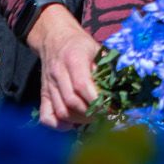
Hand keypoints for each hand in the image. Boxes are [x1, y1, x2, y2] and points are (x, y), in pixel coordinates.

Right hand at [26, 5, 99, 128]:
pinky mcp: (43, 94)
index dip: (97, 100)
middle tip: (105, 115)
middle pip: (72, 101)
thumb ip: (107, 67)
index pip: (82, 85)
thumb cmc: (80, 45)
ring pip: (61, 110)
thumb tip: (120, 89)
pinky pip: (46, 116)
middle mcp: (58, 73)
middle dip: (91, 113)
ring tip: (93, 118)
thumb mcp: (96, 49)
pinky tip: (71, 125)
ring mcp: (48, 85)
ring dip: (79, 120)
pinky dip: (58, 125)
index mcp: (73, 59)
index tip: (111, 108)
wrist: (55, 38)